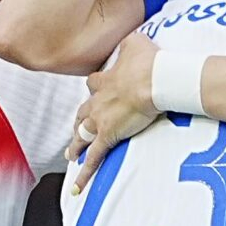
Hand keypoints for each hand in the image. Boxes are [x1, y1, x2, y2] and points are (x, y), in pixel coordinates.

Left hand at [67, 31, 161, 191]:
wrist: (154, 80)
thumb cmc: (149, 62)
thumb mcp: (137, 42)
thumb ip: (130, 42)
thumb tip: (130, 39)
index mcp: (105, 80)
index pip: (94, 84)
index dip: (95, 87)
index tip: (97, 89)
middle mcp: (98, 101)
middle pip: (82, 112)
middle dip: (79, 120)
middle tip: (76, 128)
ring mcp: (100, 120)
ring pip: (82, 135)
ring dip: (76, 145)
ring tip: (71, 154)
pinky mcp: (108, 136)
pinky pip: (93, 158)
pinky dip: (84, 173)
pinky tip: (77, 186)